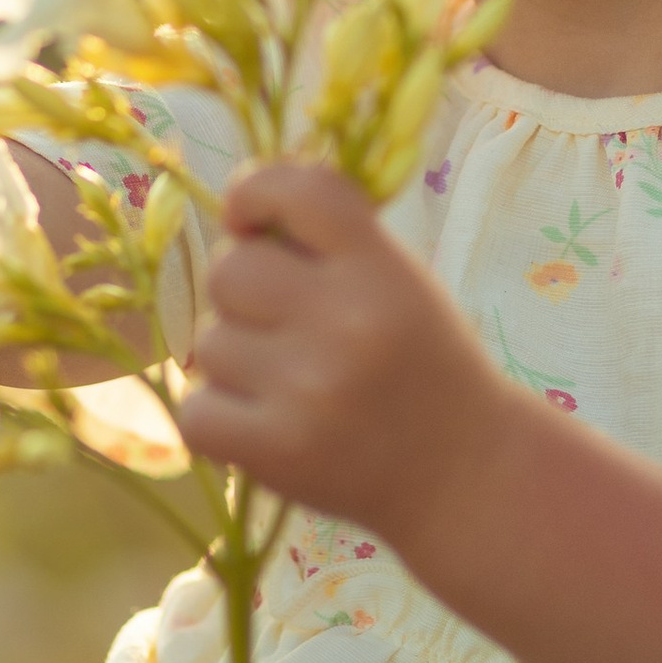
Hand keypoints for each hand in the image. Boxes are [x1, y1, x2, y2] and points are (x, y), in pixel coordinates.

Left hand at [180, 161, 515, 548]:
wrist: (465, 474)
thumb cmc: (422, 366)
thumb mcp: (402, 284)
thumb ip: (331, 244)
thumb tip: (238, 217)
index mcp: (382, 270)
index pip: (297, 189)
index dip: (255, 190)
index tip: (248, 219)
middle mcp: (347, 322)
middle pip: (228, 270)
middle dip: (243, 295)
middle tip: (284, 326)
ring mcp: (309, 389)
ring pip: (210, 343)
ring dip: (236, 362)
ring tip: (291, 385)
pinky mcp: (277, 451)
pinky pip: (196, 410)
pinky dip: (217, 417)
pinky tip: (261, 421)